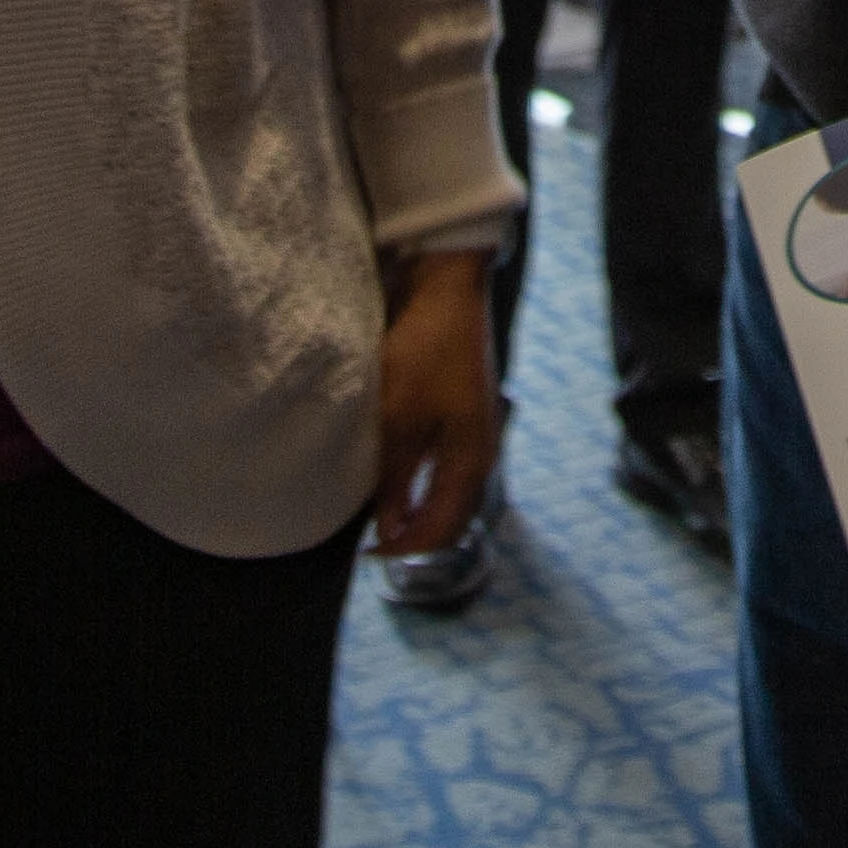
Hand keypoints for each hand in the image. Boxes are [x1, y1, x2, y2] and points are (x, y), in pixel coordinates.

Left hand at [373, 245, 506, 560]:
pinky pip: (443, 468)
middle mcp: (479, 452)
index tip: (368, 558)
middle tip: (374, 546)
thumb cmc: (427, 351)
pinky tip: (397, 480)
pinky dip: (421, 484)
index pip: (442, 529)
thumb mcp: (400, 416)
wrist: (447, 289)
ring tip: (383, 519)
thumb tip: (385, 528)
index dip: (407, 550)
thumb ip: (393, 475)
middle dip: (416, 536)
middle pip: (451, 516)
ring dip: (418, 510)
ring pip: (448, 492)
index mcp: (471, 460)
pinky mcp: (460, 413)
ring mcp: (472, 431)